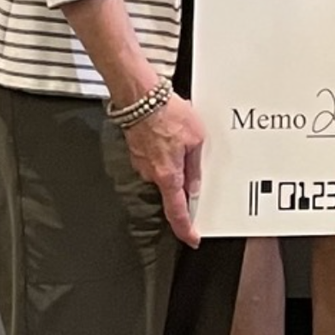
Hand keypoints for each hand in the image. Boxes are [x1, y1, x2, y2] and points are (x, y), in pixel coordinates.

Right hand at [123, 93, 206, 243]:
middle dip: (185, 181)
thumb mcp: (196, 140)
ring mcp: (141, 164)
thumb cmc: (168, 114)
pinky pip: (156, 160)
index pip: (177, 211)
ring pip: (164, 173)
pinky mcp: (137, 152)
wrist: (141, 97)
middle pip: (172, 189)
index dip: (185, 228)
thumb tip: (195, 187)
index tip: (192, 238)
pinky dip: (165, 153)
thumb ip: (195, 167)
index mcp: (168, 175)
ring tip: (184, 141)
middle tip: (193, 159)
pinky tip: (171, 137)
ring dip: (175, 163)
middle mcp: (151, 174)